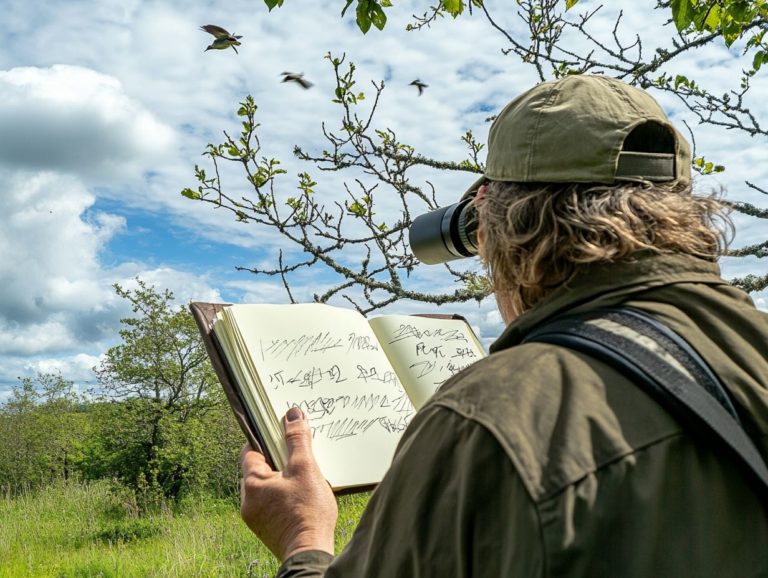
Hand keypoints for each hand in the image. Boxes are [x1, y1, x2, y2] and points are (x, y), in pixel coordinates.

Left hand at [239, 407, 337, 560]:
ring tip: (302, 482)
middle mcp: (248, 501)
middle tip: (298, 460)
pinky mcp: (265, 529)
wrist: (309, 552)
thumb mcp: (305, 468)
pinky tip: (301, 499)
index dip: (265, 439)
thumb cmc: (306, 512)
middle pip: (259, 469)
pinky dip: (283, 497)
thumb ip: (297, 439)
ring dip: (281, 480)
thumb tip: (293, 415)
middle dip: (278, 461)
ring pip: (266, 487)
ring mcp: (255, 517)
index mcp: (252, 483)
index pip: (250, 450)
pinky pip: (270, 504)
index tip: (279, 435)